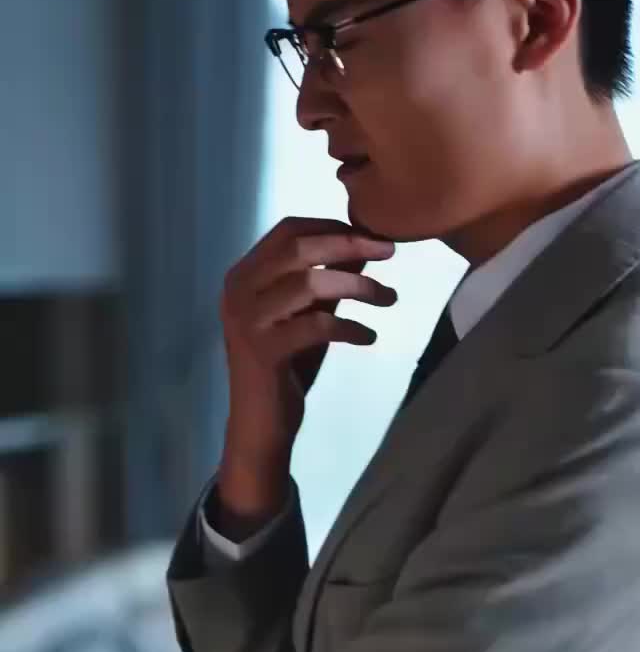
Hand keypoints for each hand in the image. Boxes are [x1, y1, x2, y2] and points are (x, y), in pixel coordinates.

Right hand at [219, 215, 397, 464]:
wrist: (260, 425)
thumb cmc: (286, 367)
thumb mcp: (307, 315)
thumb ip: (325, 281)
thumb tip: (361, 247)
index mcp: (244, 275)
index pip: (288, 231)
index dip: (332, 227)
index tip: (372, 236)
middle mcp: (238, 290)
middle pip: (299, 247)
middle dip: (350, 244)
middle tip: (389, 251)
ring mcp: (247, 320)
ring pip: (309, 283)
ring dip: (358, 286)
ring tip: (389, 298)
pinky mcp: (263, 350)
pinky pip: (317, 326)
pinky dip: (351, 327)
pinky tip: (369, 337)